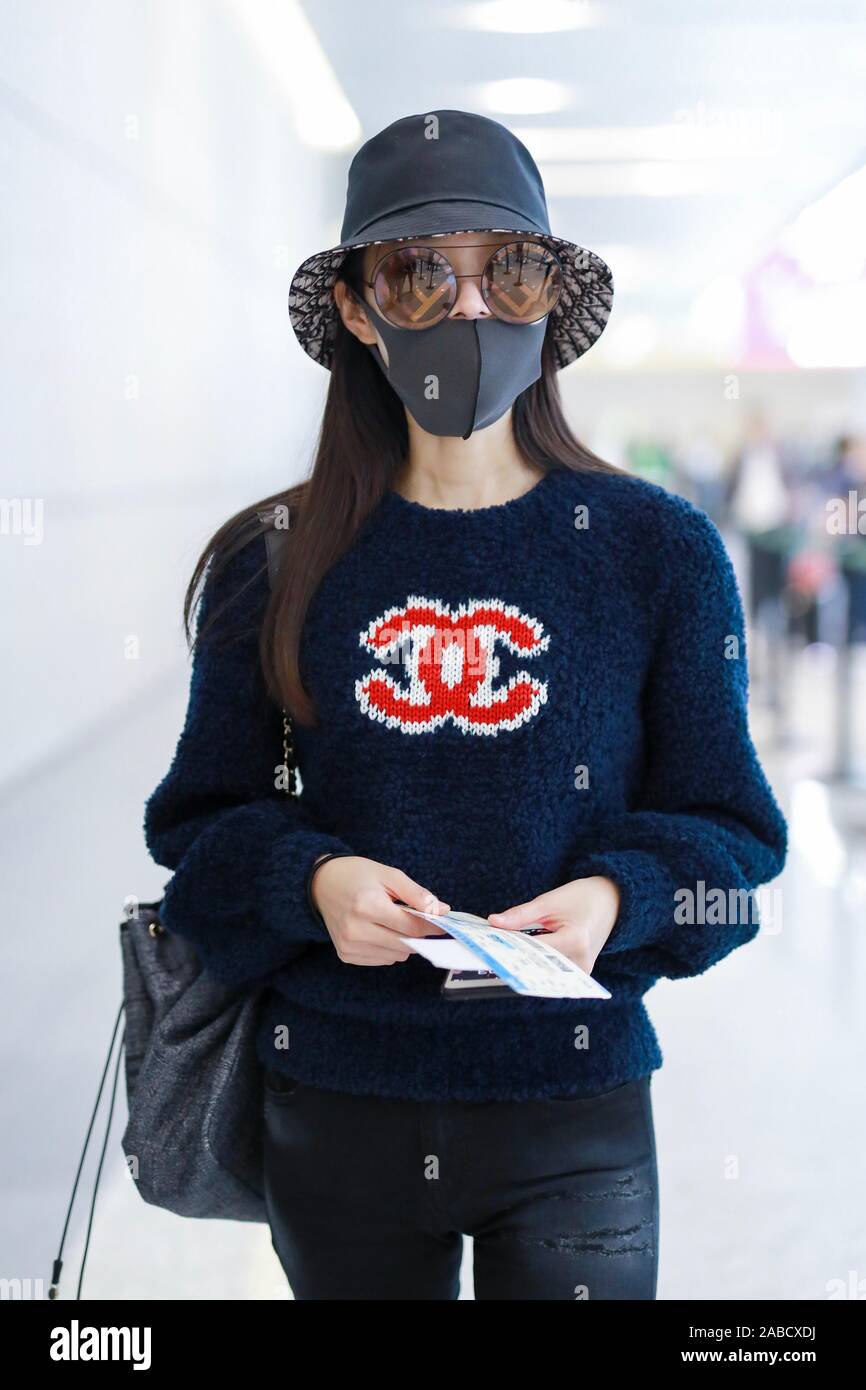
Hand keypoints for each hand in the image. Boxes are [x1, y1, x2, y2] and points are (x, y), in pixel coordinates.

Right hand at [310, 855, 450, 965]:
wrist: (321, 884)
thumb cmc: (358, 876)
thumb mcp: (389, 875)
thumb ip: (417, 894)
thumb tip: (443, 911)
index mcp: (367, 905)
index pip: (412, 927)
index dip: (432, 926)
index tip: (443, 921)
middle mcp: (355, 929)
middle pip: (406, 945)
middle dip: (417, 933)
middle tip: (417, 918)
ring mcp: (349, 945)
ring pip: (396, 956)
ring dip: (403, 942)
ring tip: (391, 921)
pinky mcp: (346, 955)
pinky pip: (382, 960)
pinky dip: (389, 948)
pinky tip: (379, 931)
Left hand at [487, 876, 620, 974]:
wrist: (612, 902)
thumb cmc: (582, 898)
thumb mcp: (549, 901)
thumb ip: (521, 915)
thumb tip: (493, 922)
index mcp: (574, 940)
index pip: (533, 950)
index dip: (508, 948)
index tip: (486, 947)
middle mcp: (580, 961)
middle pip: (537, 963)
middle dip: (513, 956)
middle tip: (487, 952)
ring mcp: (582, 970)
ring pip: (543, 969)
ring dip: (523, 960)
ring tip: (502, 952)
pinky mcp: (580, 973)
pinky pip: (552, 970)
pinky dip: (535, 962)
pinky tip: (520, 954)